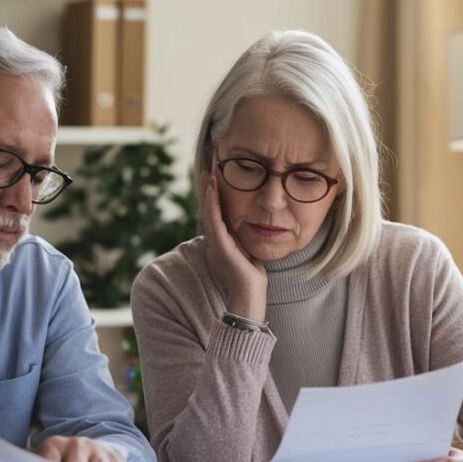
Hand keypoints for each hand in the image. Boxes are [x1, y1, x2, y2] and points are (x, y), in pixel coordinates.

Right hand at [200, 171, 267, 320]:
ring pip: (208, 211)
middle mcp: (215, 239)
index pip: (216, 211)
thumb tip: (254, 223)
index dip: (214, 193)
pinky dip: (212, 203)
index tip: (216, 174)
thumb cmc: (251, 277)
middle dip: (208, 186)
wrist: (249, 295)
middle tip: (209, 165)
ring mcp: (216, 242)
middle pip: (209, 207)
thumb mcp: (248, 251)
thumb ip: (245, 238)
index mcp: (221, 239)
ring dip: (208, 190)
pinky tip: (213, 188)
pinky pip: (214, 220)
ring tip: (208, 172)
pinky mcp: (220, 246)